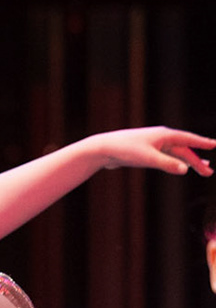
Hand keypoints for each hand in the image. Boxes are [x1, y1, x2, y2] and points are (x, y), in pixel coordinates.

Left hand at [90, 126, 214, 177]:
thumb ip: (167, 164)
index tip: (215, 145)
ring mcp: (154, 145)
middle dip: (197, 161)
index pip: (189, 139)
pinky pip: (167, 157)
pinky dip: (176, 162)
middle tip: (209, 172)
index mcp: (165, 135)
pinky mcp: (147, 152)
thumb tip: (185, 170)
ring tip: (203, 168)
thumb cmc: (125, 151)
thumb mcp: (148, 158)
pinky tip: (182, 167)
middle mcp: (162, 138)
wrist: (104, 149)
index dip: (203, 143)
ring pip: (176, 154)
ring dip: (189, 162)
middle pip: (184, 150)